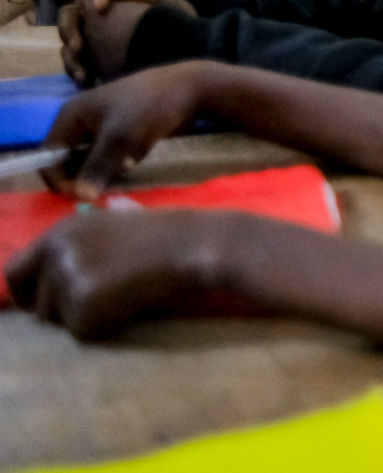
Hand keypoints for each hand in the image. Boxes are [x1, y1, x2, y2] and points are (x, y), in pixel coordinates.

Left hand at [4, 209, 232, 338]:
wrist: (199, 245)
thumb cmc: (175, 232)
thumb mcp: (129, 219)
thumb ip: (102, 228)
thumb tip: (110, 215)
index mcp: (62, 229)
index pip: (15, 271)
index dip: (31, 292)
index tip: (53, 302)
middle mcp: (55, 249)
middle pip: (31, 301)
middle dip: (58, 309)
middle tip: (93, 306)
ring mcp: (67, 275)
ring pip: (58, 320)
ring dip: (86, 317)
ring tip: (124, 298)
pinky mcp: (83, 303)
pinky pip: (84, 332)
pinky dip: (106, 327)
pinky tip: (133, 305)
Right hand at [40, 62, 219, 199]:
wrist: (191, 89)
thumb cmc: (151, 107)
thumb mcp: (121, 137)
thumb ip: (97, 167)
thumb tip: (80, 197)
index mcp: (71, 116)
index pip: (48, 155)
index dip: (58, 178)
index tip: (80, 196)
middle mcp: (81, 121)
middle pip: (67, 160)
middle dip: (80, 178)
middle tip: (101, 193)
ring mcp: (101, 127)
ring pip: (89, 161)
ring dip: (100, 174)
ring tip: (118, 177)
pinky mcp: (121, 134)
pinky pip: (108, 158)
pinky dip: (115, 167)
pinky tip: (131, 167)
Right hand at [57, 0, 191, 84]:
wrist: (183, 53)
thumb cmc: (177, 26)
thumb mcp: (172, 10)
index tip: (100, 7)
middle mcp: (97, 15)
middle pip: (70, 14)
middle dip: (69, 29)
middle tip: (79, 46)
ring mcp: (91, 38)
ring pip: (68, 42)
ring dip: (71, 57)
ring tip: (83, 74)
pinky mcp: (90, 59)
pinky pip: (74, 64)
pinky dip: (77, 72)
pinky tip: (88, 82)